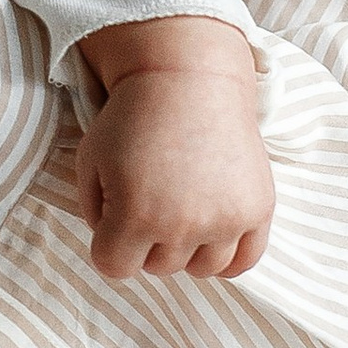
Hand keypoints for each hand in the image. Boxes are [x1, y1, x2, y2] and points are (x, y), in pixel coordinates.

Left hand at [73, 16, 273, 281]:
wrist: (189, 78)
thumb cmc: (133, 118)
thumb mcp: (90, 160)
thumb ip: (93, 212)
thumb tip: (116, 246)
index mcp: (135, 215)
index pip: (114, 267)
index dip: (109, 242)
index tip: (115, 214)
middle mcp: (183, 225)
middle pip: (158, 267)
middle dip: (148, 240)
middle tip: (153, 197)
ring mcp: (225, 220)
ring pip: (201, 269)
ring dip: (188, 248)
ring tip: (184, 209)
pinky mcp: (258, 210)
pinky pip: (245, 262)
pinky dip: (228, 256)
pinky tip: (214, 233)